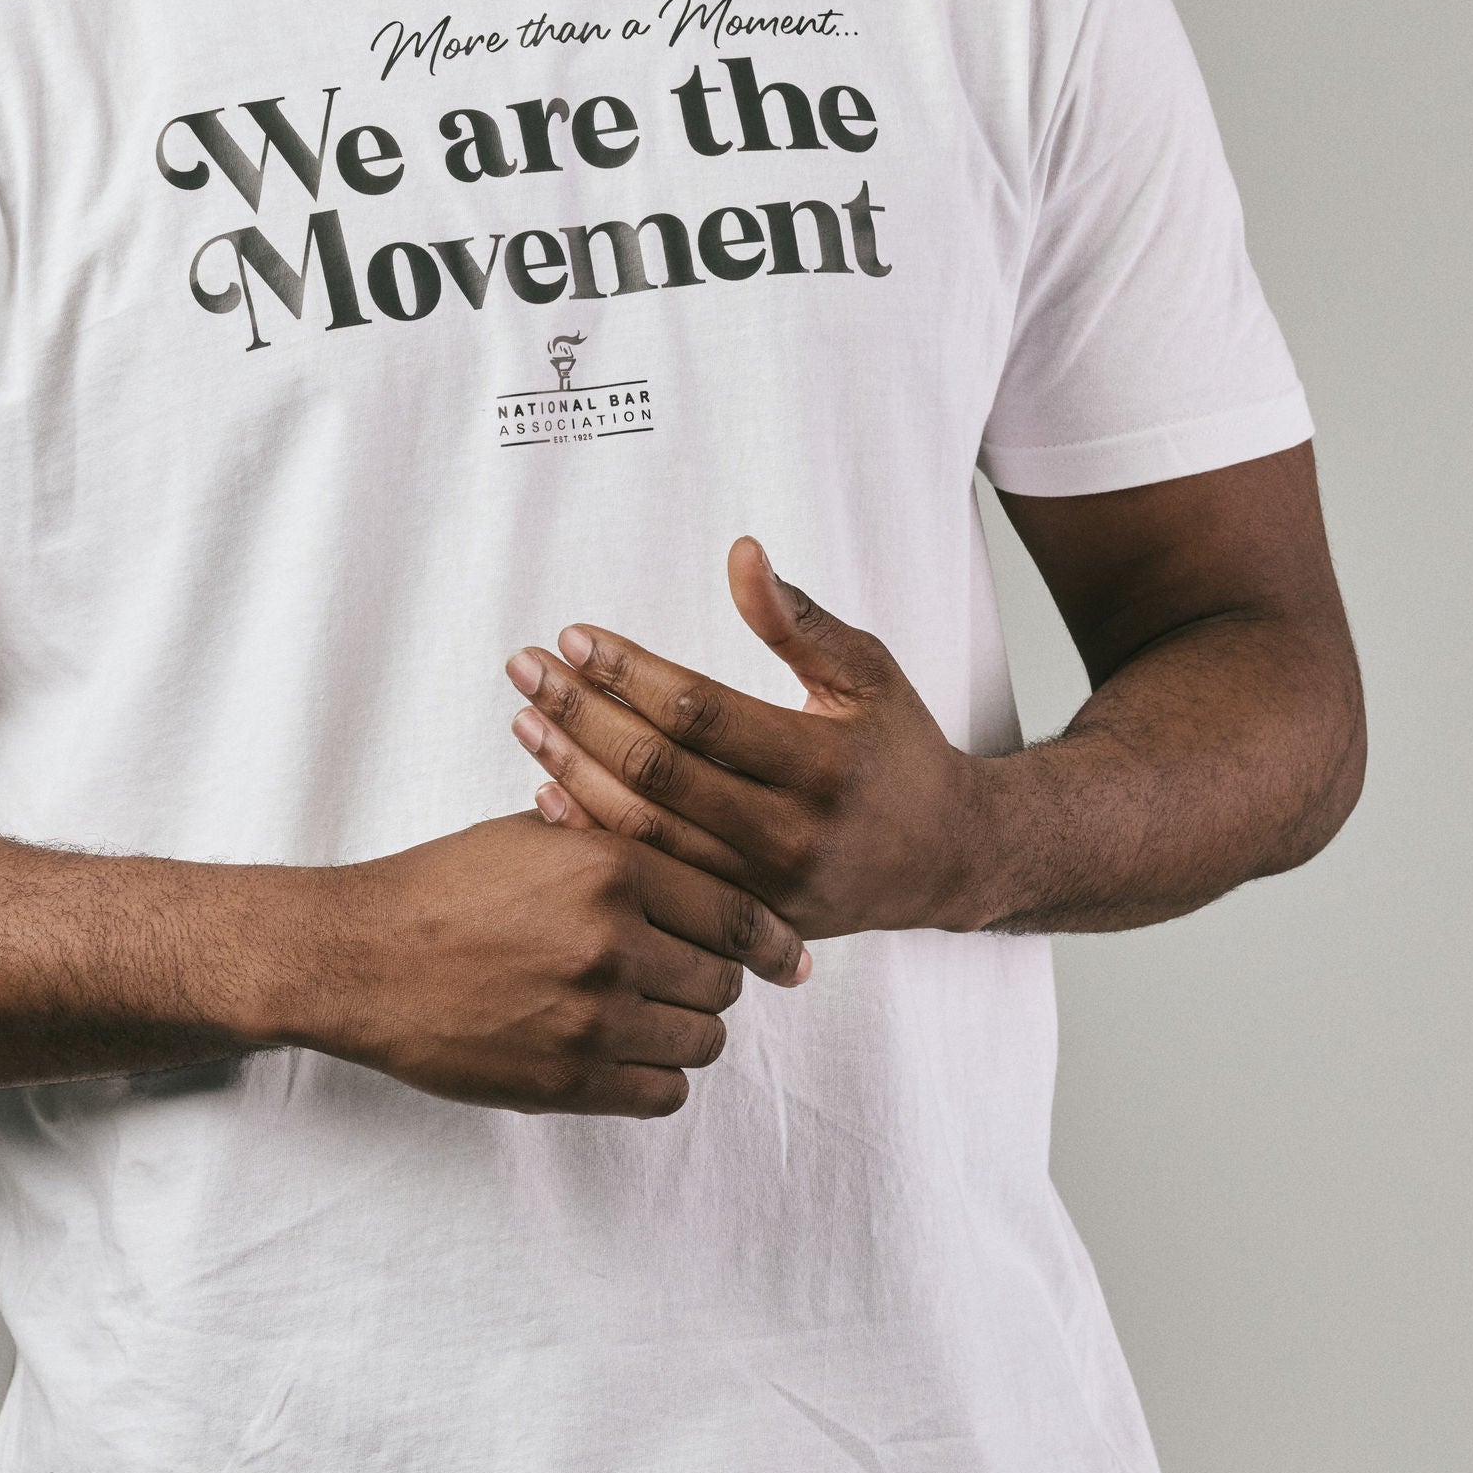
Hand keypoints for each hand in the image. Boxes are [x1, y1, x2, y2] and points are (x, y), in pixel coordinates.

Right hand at [310, 811, 808, 1119]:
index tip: (789, 960)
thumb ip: (623, 849)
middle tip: (679, 977)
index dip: (773, 941)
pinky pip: (662, 1093)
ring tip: (647, 1015)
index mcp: (612, 868)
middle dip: (713, 982)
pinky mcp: (566, 1080)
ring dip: (686, 1031)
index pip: (737, 913)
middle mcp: (612, 942)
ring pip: (701, 1040)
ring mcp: (591, 1018)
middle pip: (723, 981)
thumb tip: (707, 868)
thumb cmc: (446, 888)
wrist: (360, 957)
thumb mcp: (538, 836)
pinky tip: (624, 1055)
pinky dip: (656, 1078)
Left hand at [505, 541, 995, 939]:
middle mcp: (790, 833)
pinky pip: (650, 876)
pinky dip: (592, 832)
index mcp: (822, 763)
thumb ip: (797, 620)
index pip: (701, 713)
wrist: (947, 860)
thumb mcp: (866, 672)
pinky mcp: (742, 919)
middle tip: (525, 668)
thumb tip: (740, 554)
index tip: (575, 637)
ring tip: (525, 719)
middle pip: (658, 771)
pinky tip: (546, 789)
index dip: (630, 672)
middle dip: (580, 713)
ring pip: (643, 830)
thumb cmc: (899, 751)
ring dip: (571, 770)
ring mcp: (761, 887)